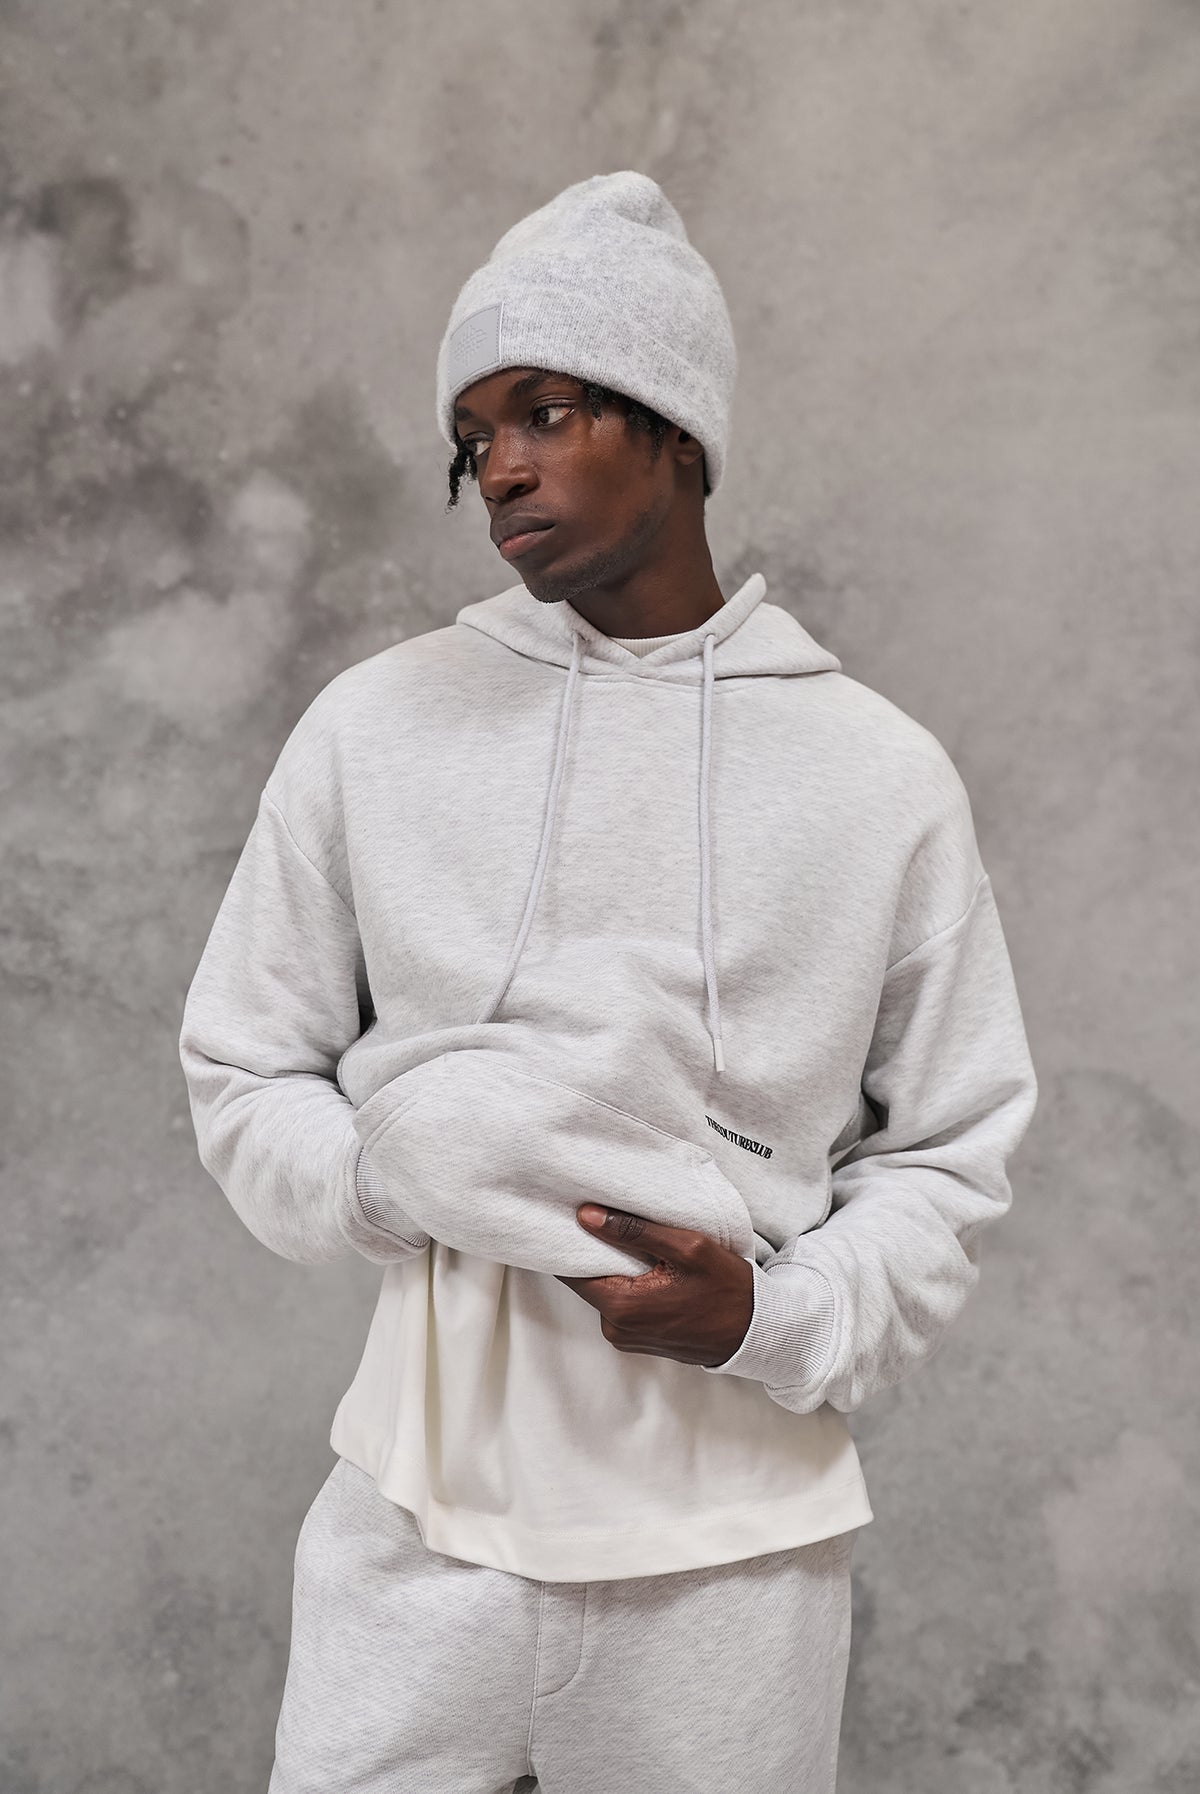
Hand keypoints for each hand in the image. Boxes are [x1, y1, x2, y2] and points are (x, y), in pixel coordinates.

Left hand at [554, 1203, 754, 1367]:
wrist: (756, 1333)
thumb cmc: (728, 1291)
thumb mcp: (687, 1248)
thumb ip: (634, 1231)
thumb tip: (587, 1216)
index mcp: (622, 1306)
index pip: (572, 1269)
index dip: (573, 1241)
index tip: (580, 1217)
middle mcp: (616, 1328)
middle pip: (587, 1280)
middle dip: (598, 1252)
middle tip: (615, 1223)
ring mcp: (625, 1338)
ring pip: (604, 1291)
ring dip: (616, 1269)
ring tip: (641, 1248)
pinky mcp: (636, 1340)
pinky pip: (619, 1305)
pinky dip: (628, 1286)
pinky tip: (651, 1270)